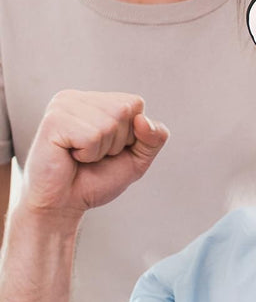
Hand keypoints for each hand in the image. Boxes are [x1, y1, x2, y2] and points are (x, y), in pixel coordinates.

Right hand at [21, 90, 167, 224]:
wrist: (62, 204)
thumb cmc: (96, 179)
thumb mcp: (138, 158)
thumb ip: (154, 138)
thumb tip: (143, 120)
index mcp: (96, 100)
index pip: (136, 104)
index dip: (131, 134)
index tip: (108, 148)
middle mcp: (78, 97)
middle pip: (124, 111)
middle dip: (117, 142)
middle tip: (92, 155)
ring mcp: (63, 105)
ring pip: (109, 124)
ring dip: (101, 150)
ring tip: (80, 156)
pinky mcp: (53, 120)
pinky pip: (92, 136)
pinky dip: (88, 154)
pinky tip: (70, 155)